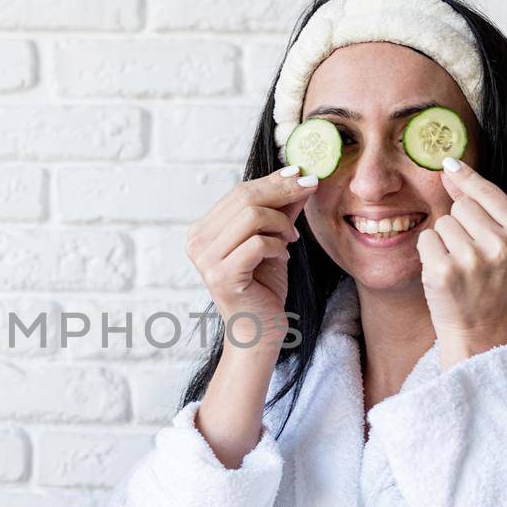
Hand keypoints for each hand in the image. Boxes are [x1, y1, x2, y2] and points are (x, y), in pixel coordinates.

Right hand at [186, 166, 316, 349]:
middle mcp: (196, 242)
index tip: (301, 173)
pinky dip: (278, 245)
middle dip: (282, 190)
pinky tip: (284, 257)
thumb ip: (280, 211)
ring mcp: (205, 260)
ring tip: (291, 239)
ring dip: (281, 223)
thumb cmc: (263, 288)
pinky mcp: (222, 277)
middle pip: (244, 198)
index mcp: (202, 231)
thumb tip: (299, 176)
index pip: (239, 192)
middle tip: (310, 188)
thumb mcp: (273, 241)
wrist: (258, 333)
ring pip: (251, 216)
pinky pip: (258, 243)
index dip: (273, 179)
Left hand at [416, 160, 506, 367]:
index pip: (488, 192)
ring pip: (442, 222)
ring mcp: (473, 259)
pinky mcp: (445, 272)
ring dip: (444, 240)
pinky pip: (426, 239)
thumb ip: (482, 204)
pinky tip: (444, 273)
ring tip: (460, 266)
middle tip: (470, 254)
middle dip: (459, 224)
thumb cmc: (491, 284)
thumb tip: (452, 166)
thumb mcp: (504, 244)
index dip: (466, 178)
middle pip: (461, 206)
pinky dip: (429, 253)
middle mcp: (502, 245)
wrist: (480, 331)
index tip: (449, 165)